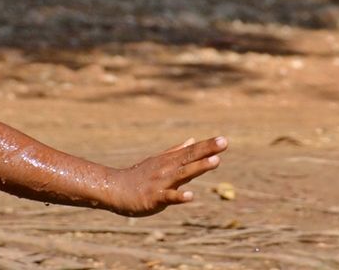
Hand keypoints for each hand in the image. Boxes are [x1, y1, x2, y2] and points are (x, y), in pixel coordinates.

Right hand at [108, 136, 227, 215]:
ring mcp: (161, 182)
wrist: (114, 189)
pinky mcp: (154, 198)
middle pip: (190, 158)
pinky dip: (179, 196)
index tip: (223, 139)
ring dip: (199, 168)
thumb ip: (176, 151)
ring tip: (215, 162)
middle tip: (224, 142)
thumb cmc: (138, 176)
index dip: (207, 146)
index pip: (191, 151)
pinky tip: (191, 196)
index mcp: (169, 161)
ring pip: (183, 174)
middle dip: (207, 151)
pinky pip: (169, 197)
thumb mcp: (158, 161)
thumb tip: (192, 139)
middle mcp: (167, 169)